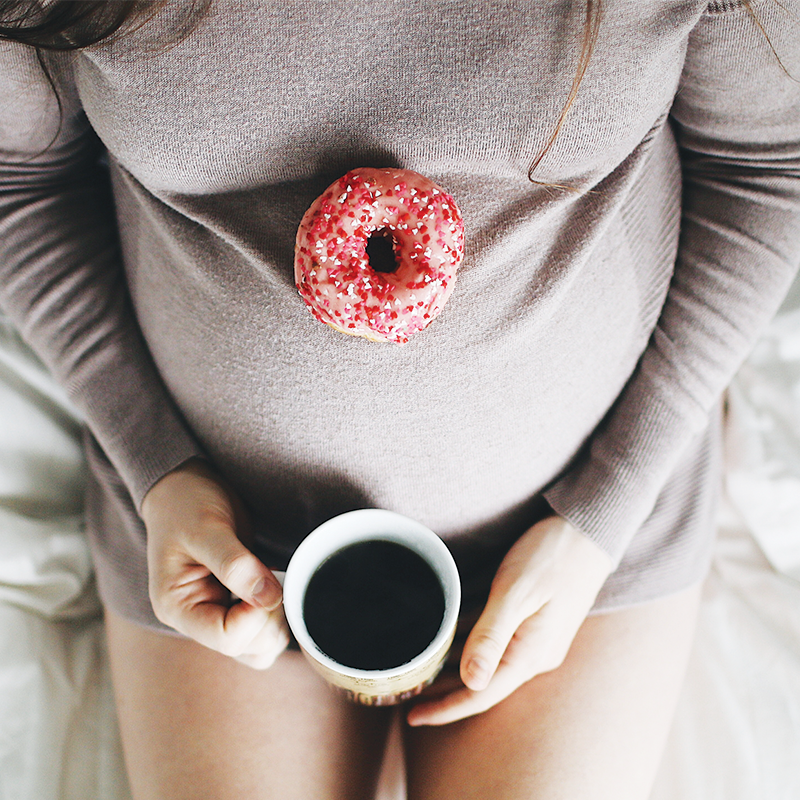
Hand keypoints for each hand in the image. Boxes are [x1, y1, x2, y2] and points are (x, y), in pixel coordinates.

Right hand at [142, 458, 288, 668]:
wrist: (184, 488)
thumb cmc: (186, 504)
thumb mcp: (206, 527)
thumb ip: (234, 564)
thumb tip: (268, 597)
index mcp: (177, 607)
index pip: (227, 638)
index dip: (256, 614)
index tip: (265, 577)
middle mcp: (196, 619)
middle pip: (249, 648)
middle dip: (270, 614)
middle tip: (271, 574)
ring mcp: (217, 614)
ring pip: (261, 647)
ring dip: (277, 616)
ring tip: (271, 577)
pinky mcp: (236, 606)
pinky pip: (264, 630)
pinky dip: (277, 612)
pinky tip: (272, 582)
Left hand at [407, 515, 613, 725]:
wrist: (588, 530)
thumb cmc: (553, 556)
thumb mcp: (517, 592)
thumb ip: (492, 635)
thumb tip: (470, 681)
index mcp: (530, 653)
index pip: (481, 693)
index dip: (445, 708)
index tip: (412, 716)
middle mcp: (533, 653)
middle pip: (480, 679)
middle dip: (443, 687)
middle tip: (406, 686)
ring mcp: (534, 637)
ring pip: (485, 657)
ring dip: (452, 660)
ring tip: (418, 662)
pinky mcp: (532, 620)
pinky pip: (493, 637)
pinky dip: (467, 636)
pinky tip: (444, 630)